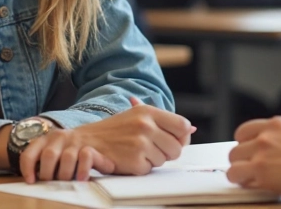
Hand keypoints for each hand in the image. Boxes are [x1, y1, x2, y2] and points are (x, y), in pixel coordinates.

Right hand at [20, 97, 194, 182]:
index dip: (181, 136)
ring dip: (153, 160)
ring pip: (165, 160)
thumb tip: (191, 129)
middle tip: (151, 148)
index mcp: (149, 111)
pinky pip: (150, 169)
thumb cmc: (116, 129)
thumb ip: (165, 122)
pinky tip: (129, 159)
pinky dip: (142, 168)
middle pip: (177, 147)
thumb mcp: (139, 117)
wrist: (88, 140)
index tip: (171, 139)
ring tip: (136, 151)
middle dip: (167, 151)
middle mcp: (146, 125)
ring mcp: (141, 143)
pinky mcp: (135, 160)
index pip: (183, 126)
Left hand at [226, 117, 280, 198]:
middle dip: (242, 159)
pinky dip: (242, 182)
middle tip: (248, 167)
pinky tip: (251, 184)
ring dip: (239, 171)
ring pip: (233, 161)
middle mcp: (265, 137)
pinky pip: (237, 176)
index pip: (246, 130)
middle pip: (237, 147)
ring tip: (247, 178)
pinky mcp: (261, 172)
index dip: (245, 143)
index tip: (247, 151)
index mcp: (277, 125)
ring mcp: (261, 154)